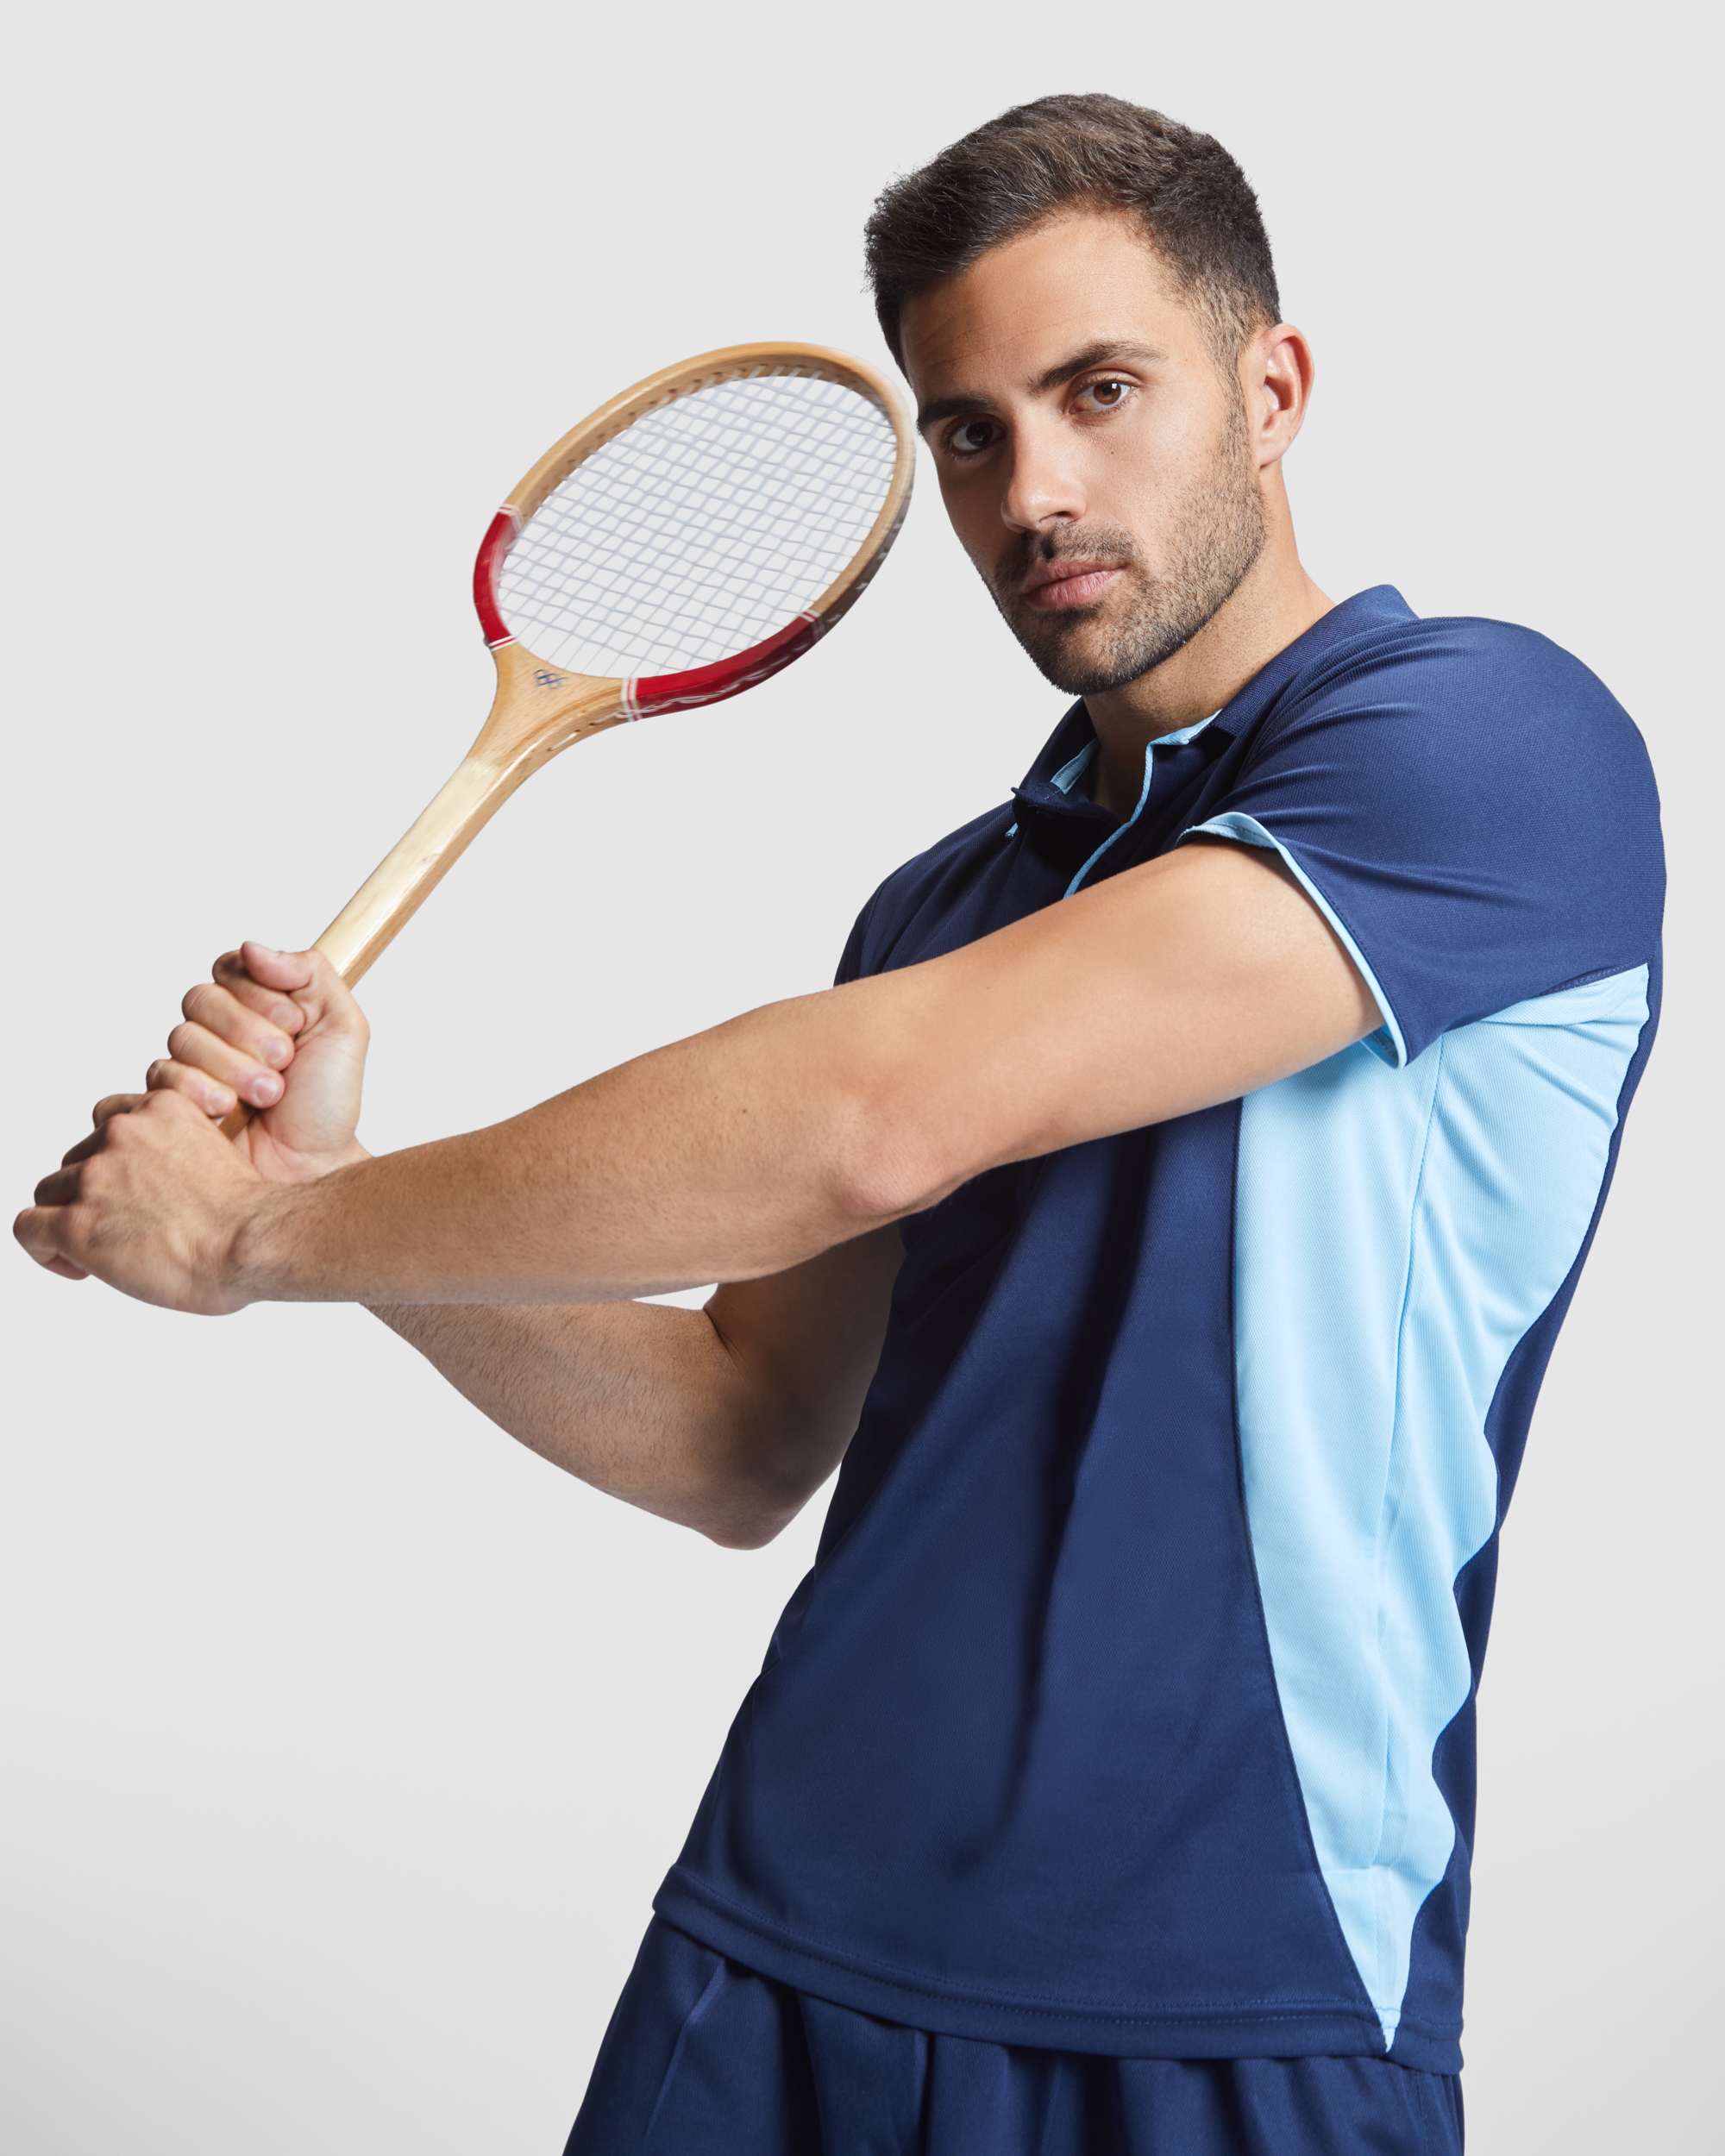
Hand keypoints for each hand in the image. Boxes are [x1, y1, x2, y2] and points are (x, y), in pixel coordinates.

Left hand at [15, 1087, 274, 1311]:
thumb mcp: (222, 1154)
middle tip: (123, 1225)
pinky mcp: (75, 1223)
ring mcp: (95, 1177)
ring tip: (102, 1249)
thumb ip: (182, 1155)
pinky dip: (43, 1249)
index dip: (114, 1155)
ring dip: (71, 1217)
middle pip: (77, 1159)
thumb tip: (169, 1188)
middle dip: (93, 1192)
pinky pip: (28, 1228)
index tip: (129, 1185)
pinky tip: (75, 1265)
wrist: (253, 1241)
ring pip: (50, 1192)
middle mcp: (122, 1134)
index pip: (110, 1120)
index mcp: (161, 1110)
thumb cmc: (251, 1215)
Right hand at [140, 941, 369, 1183]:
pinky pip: (161, 1075)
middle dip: (247, 1033)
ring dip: (232, 1067)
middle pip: (200, 999)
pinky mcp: (173, 1100)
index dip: (259, 994)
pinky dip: (199, 1090)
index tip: (294, 1023)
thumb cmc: (328, 1103)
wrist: (314, 1166)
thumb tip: (254, 947)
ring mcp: (194, 1064)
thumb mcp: (343, 1028)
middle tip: (283, 1063)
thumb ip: (309, 973)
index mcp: (258, 1004)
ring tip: (268, 1095)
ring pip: (181, 1037)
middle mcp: (221, 1030)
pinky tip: (228, 1110)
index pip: (231, 969)